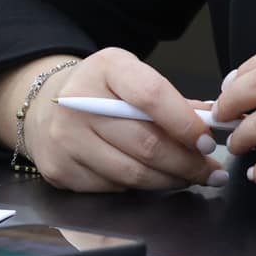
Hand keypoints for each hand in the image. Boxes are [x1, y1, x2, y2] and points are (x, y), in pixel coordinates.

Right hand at [0, 48, 226, 192]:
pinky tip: (152, 180)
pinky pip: (114, 187)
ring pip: (133, 173)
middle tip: (210, 172)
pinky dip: (140, 188)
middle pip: (146, 143)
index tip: (207, 142)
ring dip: (170, 181)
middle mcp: (79, 100)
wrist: (43, 106)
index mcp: (106, 68)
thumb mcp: (131, 77)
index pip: (151, 96)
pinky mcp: (60, 169)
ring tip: (190, 179)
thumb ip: (170, 99)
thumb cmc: (99, 92)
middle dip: (187, 163)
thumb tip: (212, 121)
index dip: (185, 124)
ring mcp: (66, 138)